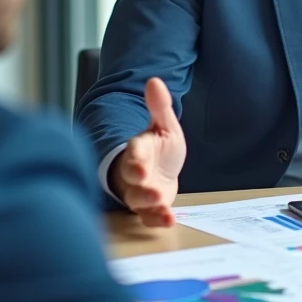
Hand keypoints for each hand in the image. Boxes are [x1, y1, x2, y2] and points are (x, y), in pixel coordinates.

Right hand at [108, 77, 185, 226]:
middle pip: (131, 176)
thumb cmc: (159, 148)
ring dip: (148, 201)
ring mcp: (140, 192)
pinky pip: (149, 216)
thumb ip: (159, 107)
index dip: (135, 154)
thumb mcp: (164, 126)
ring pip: (137, 199)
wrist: (159, 172)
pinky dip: (157, 219)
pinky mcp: (149, 209)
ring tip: (159, 201)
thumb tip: (154, 80)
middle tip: (148, 181)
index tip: (138, 156)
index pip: (134, 150)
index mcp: (139, 149)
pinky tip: (169, 220)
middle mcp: (136, 172)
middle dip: (138, 180)